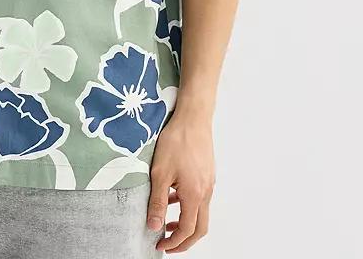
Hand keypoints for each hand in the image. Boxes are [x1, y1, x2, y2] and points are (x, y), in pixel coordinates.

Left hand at [146, 113, 215, 251]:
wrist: (193, 117)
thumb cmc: (177, 141)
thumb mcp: (160, 172)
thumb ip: (158, 201)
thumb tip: (153, 225)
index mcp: (195, 195)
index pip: (187, 230)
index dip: (174, 242)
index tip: (160, 245)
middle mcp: (206, 192)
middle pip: (200, 227)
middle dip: (184, 240)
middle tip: (168, 244)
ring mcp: (209, 183)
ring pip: (201, 213)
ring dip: (185, 222)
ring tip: (166, 220)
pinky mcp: (207, 174)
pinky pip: (200, 198)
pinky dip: (188, 205)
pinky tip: (173, 195)